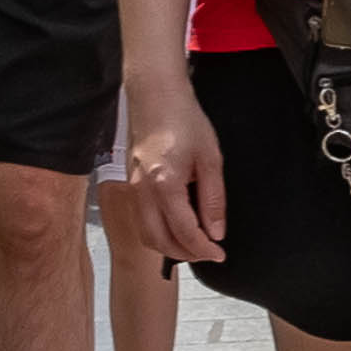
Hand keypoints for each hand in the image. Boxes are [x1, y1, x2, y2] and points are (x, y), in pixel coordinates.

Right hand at [121, 72, 227, 263]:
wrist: (156, 96)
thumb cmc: (184, 120)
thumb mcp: (210, 159)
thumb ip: (213, 199)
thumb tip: (216, 231)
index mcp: (165, 184)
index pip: (185, 232)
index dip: (204, 249)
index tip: (220, 253)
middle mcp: (143, 192)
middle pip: (160, 241)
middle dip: (186, 254)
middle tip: (209, 252)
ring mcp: (133, 189)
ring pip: (147, 234)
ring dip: (169, 246)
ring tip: (194, 243)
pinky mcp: (131, 184)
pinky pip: (142, 220)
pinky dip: (158, 232)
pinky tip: (177, 227)